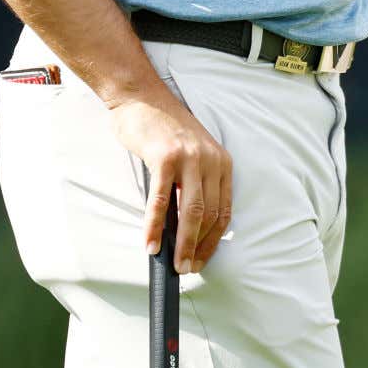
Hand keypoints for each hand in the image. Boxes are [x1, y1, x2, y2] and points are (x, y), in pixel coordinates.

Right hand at [107, 88, 232, 273]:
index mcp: (221, 162)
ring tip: (175, 264)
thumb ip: (192, 185)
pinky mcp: (165, 158)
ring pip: (190, 211)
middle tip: (188, 269)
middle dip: (200, 246)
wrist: (142, 98)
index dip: (214, 240)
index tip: (203, 259)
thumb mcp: (190, 156)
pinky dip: (156, 226)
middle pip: (210, 214)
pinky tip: (151, 244)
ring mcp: (189, 158)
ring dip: (183, 243)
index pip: (224, 210)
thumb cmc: (164, 131)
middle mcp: (211, 160)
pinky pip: (162, 200)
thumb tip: (183, 230)